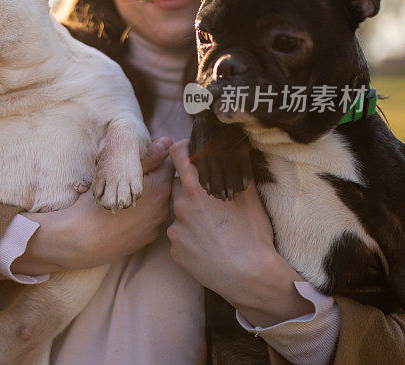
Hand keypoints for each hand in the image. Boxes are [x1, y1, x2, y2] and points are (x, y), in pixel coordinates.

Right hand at [11, 137, 174, 274]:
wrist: (82, 240)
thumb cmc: (99, 201)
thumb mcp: (121, 172)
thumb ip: (150, 157)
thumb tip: (169, 140)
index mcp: (160, 188)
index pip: (169, 166)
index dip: (157, 161)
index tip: (144, 162)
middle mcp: (163, 208)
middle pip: (163, 186)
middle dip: (150, 181)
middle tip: (128, 179)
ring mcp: (156, 226)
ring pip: (156, 205)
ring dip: (146, 199)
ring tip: (124, 198)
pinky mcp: (147, 239)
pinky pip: (148, 221)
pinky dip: (140, 217)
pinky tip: (124, 217)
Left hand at [168, 140, 312, 325]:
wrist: (249, 277)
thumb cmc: (252, 235)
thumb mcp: (250, 198)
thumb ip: (239, 170)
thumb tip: (239, 150)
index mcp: (195, 190)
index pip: (176, 155)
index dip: (182, 149)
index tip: (189, 151)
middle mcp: (179, 207)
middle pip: (177, 187)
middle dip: (190, 188)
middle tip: (210, 199)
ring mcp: (175, 230)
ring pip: (179, 213)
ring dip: (191, 215)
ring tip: (213, 227)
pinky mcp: (174, 251)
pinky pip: (179, 236)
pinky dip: (189, 237)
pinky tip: (207, 244)